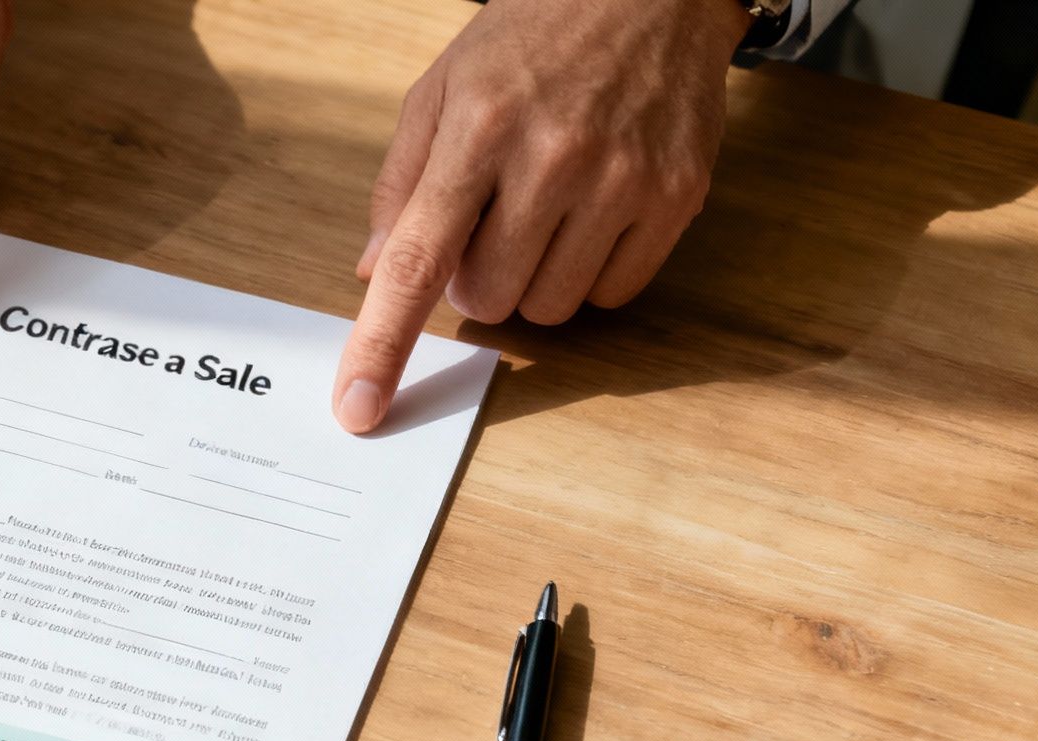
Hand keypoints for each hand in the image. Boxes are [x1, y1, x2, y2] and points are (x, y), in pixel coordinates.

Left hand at [332, 0, 751, 432]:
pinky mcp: (677, 195)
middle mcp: (552, 157)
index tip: (359, 406)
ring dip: (533, 279)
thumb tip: (374, 274)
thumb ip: (400, 183)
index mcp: (477, 129)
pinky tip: (592, 214)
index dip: (383, 344)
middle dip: (474, 280)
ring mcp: (622, 179)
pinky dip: (592, 273)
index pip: (419, 261)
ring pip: (549, 308)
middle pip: (486, 300)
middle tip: (491, 221)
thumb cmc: (532, 38)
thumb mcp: (442, 89)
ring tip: (545, 209)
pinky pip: (614, 294)